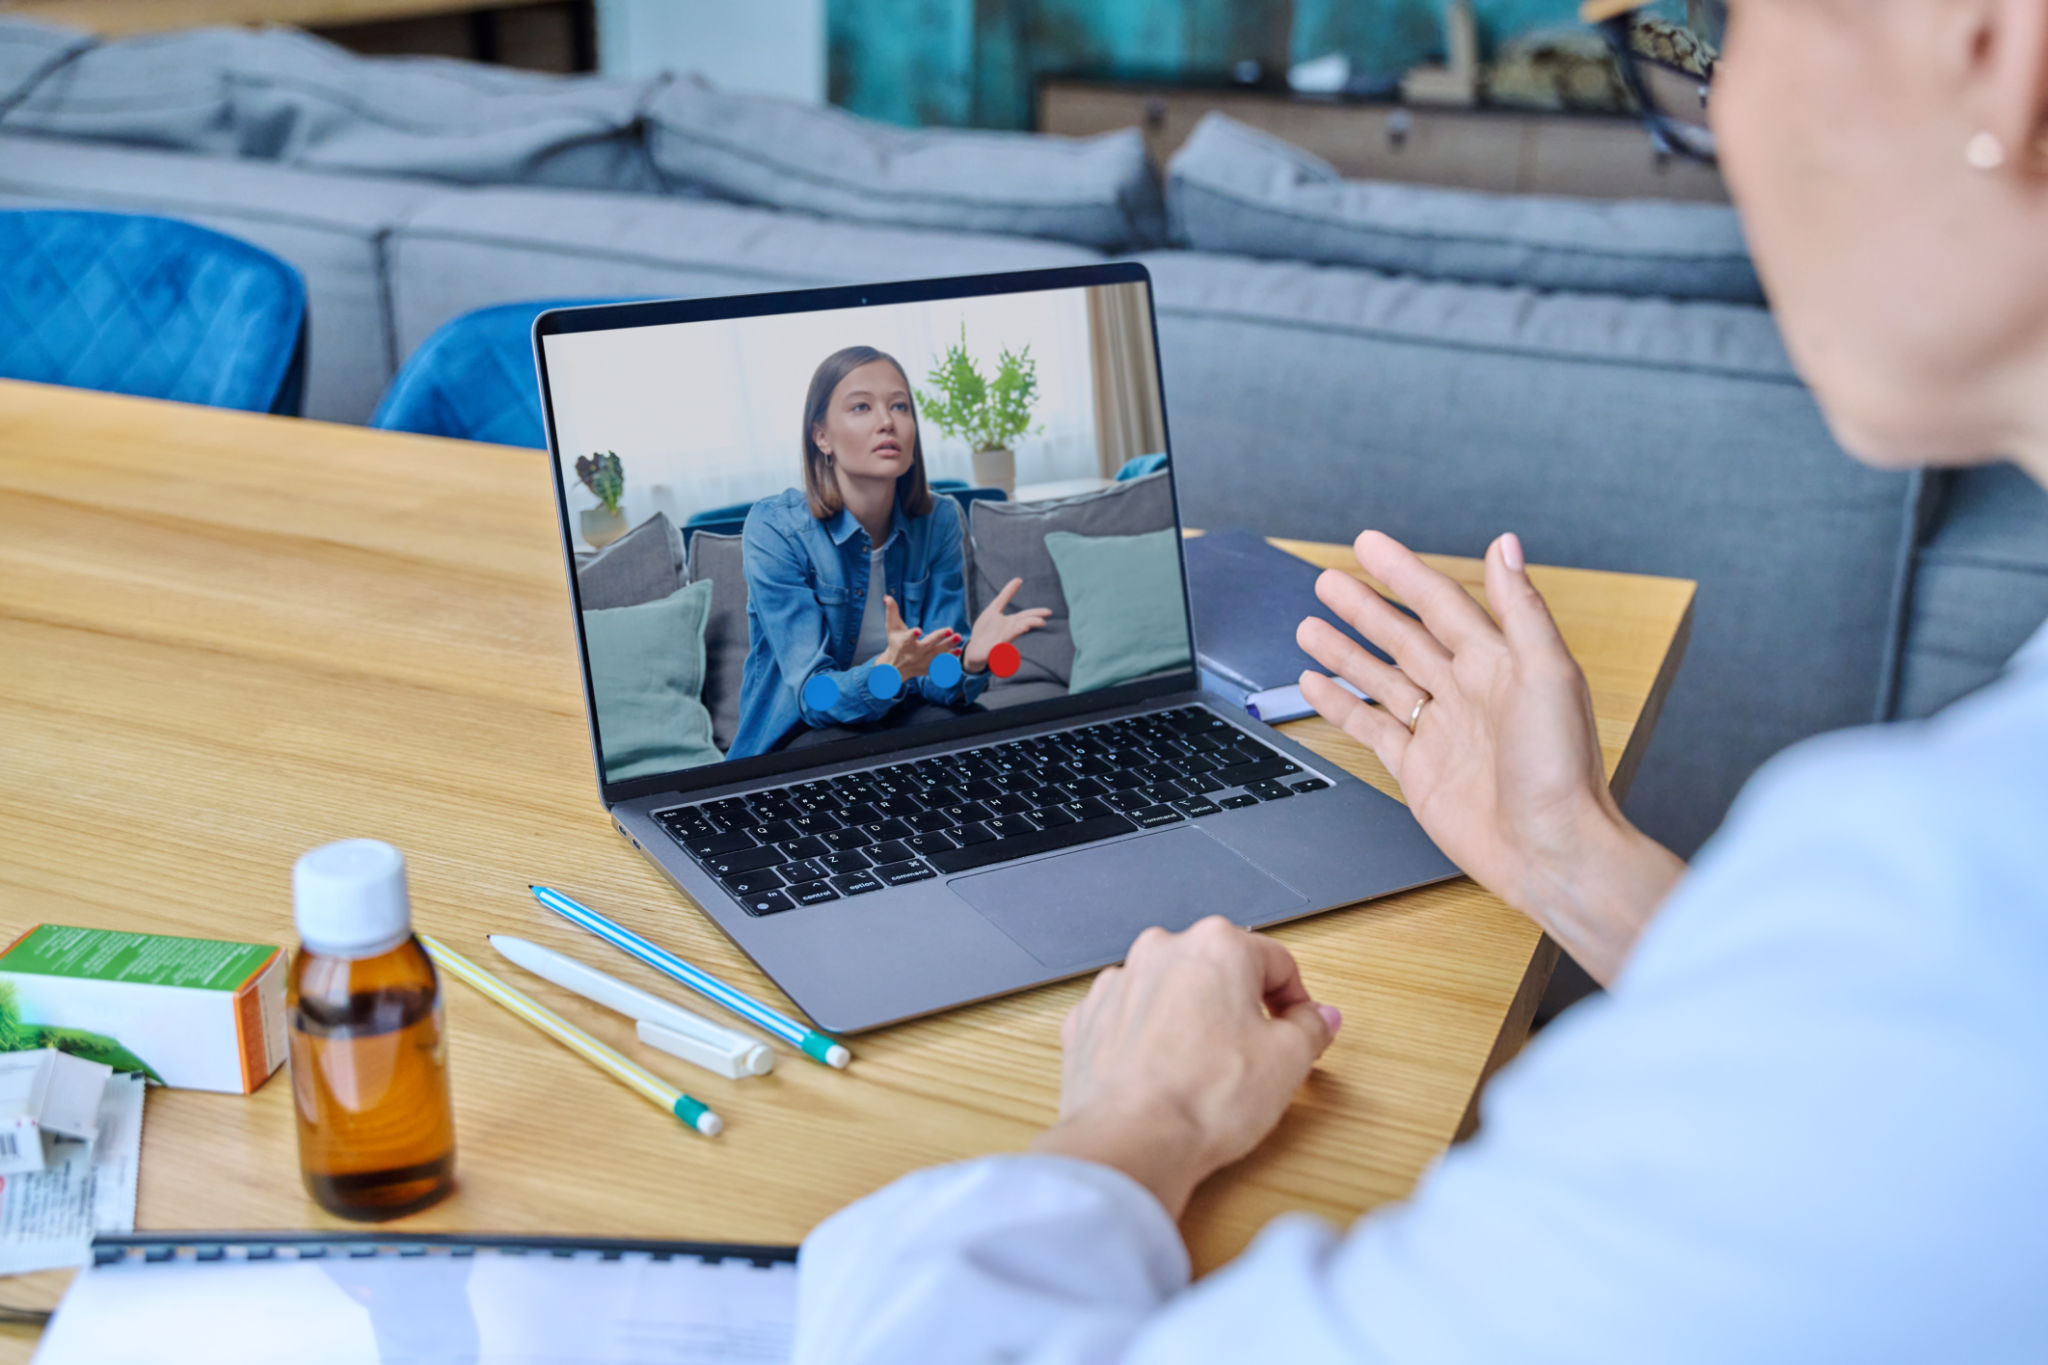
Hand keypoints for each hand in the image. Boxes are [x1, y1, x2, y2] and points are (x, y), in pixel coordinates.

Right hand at [874, 595, 958, 681]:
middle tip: (950, 630)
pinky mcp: (928, 668)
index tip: (918, 630)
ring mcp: (922, 662)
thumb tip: (888, 597)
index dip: (913, 634)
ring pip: (937, 654)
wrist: (895, 668)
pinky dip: (949, 659)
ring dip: (949, 647)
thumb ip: (891, 612)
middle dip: (939, 638)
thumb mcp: (891, 628)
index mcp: (904, 643)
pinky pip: (940, 664)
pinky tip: (959, 651)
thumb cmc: (894, 643)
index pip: (908, 638)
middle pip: (928, 644)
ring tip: (958, 637)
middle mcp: (914, 653)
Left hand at [962, 577, 1050, 672]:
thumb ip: (1006, 595)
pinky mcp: (994, 648)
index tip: (1049, 612)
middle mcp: (1009, 630)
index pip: (1026, 616)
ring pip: (1013, 633)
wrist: (974, 648)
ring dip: (1019, 630)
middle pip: (1023, 624)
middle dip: (1033, 622)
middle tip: (1043, 621)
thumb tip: (1019, 579)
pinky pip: (1001, 644)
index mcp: (1011, 622)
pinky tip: (1006, 639)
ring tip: (1027, 626)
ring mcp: (1002, 639)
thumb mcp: (995, 608)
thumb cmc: (986, 629)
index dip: (1037, 613)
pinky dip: (1005, 642)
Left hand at [1031, 917, 1339, 1220]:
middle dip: (1241, 1008)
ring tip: (1204, 1072)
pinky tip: (1163, 1077)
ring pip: (1172, 994)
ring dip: (1192, 1022)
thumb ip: (1311, 1028)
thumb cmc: (1203, 1099)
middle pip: (1220, 972)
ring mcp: (1118, 984)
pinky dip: (1149, 1041)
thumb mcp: (1289, 1062)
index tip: (1299, 1029)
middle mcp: (1161, 951)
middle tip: (1255, 1054)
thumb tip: (1318, 1018)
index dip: (1296, 1001)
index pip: (1277, 962)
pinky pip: (1132, 1020)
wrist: (1130, 1142)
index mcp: (1216, 946)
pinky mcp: (1088, 1020)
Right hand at [1296, 531, 1682, 983]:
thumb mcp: (1549, 674)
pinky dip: (1341, 705)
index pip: (1441, 603)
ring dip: (1346, 651)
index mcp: (1499, 663)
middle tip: (1328, 580)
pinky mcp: (1419, 769)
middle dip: (1365, 607)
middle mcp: (1468, 692)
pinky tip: (1317, 684)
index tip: (1368, 546)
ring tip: (1310, 625)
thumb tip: (1507, 545)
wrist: (1551, 850)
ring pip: (1382, 678)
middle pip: (1404, 636)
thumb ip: (1522, 608)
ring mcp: (1440, 730)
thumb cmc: (1563, 769)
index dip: (1403, 572)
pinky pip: (1372, 728)